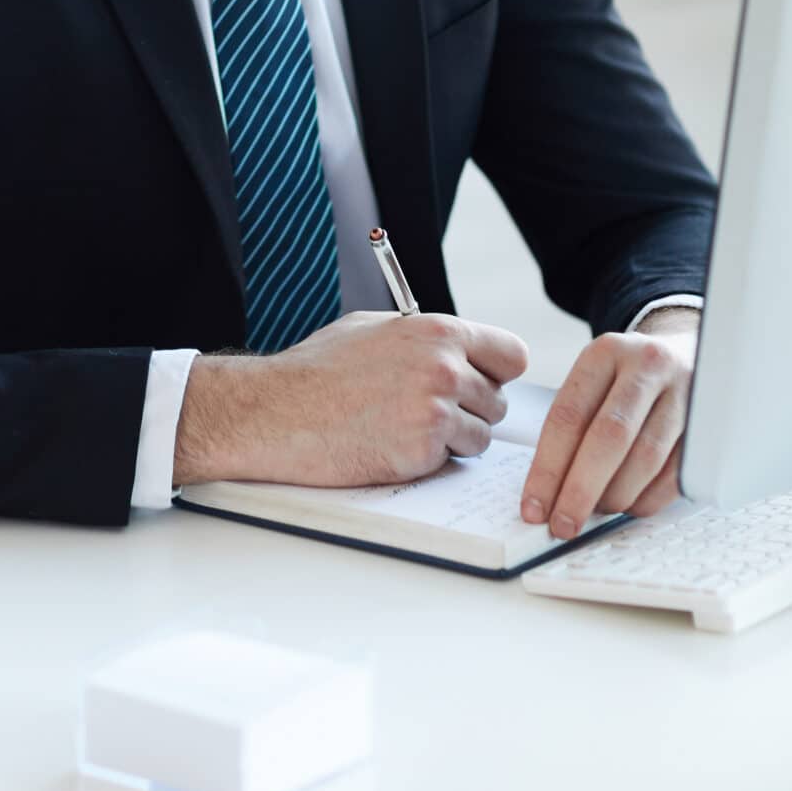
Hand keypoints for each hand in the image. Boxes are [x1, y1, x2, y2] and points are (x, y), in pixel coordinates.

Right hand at [174, 309, 529, 490]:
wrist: (279, 410)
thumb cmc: (319, 370)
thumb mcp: (374, 328)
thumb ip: (425, 337)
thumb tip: (459, 347)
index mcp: (437, 331)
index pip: (512, 355)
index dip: (497, 371)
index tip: (481, 381)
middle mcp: (444, 368)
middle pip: (497, 401)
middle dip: (470, 409)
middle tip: (426, 410)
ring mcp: (436, 412)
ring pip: (480, 436)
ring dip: (453, 440)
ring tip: (405, 427)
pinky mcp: (423, 451)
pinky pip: (452, 462)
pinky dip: (430, 459)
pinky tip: (393, 443)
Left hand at [520, 313, 697, 537]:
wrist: (686, 355)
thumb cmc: (627, 379)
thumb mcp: (595, 380)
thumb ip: (573, 426)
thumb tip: (548, 494)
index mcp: (605, 353)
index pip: (569, 415)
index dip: (548, 468)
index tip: (533, 508)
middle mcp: (647, 366)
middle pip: (609, 436)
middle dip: (581, 490)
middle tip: (563, 525)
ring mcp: (684, 394)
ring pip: (646, 459)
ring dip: (615, 497)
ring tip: (596, 512)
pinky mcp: (709, 425)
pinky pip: (676, 475)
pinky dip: (647, 500)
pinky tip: (630, 506)